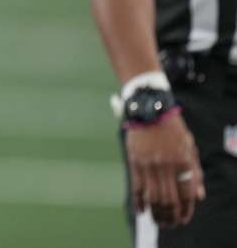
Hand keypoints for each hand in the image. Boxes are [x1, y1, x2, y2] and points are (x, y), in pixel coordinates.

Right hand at [126, 111, 204, 227]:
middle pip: (169, 199)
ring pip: (153, 197)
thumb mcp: (190, 148)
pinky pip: (137, 187)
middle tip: (171, 225)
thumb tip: (199, 196)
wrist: (149, 110)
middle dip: (171, 216)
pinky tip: (142, 211)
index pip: (186, 194)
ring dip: (156, 213)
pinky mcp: (135, 162)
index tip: (184, 219)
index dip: (186, 210)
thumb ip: (196, 172)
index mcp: (183, 162)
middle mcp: (166, 166)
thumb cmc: (173, 129)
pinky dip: (139, 202)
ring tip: (158, 222)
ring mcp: (149, 165)